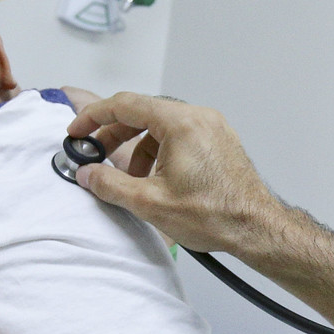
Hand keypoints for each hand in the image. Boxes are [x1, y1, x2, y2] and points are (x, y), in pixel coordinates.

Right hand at [66, 93, 283, 254]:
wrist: (256, 228)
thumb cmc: (215, 215)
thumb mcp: (150, 203)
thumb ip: (110, 184)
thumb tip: (87, 174)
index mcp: (181, 123)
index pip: (126, 105)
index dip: (94, 117)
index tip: (77, 131)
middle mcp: (198, 117)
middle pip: (143, 112)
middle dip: (114, 133)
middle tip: (93, 153)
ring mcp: (211, 127)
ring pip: (161, 125)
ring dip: (137, 145)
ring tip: (128, 177)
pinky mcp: (218, 140)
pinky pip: (179, 135)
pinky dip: (159, 149)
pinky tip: (154, 177)